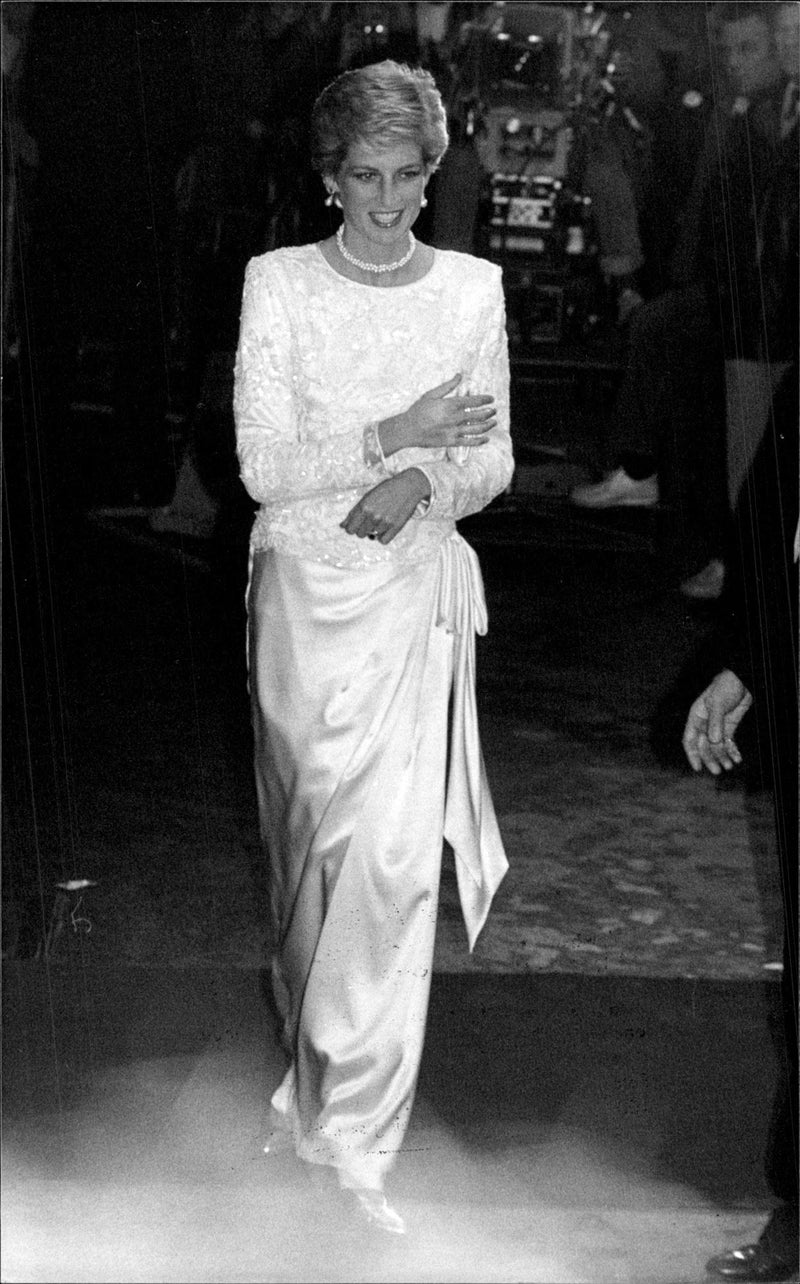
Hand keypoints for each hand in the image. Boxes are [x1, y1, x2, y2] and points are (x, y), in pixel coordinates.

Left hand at [340, 468, 430, 544]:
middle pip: (360, 534)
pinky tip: (385, 528)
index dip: (351, 528)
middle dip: (362, 529)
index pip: (350, 529)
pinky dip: (383, 537)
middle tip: (370, 520)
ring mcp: (385, 522)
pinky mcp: (395, 527)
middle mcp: (373, 516)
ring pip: (372, 537)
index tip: (355, 525)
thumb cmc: (386, 489)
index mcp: (364, 507)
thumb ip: (354, 512)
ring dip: (374, 531)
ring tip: (381, 518)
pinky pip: (383, 541)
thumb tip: (342, 526)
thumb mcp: (367, 497)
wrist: (408, 487)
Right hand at [379, 373, 495, 454]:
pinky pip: (469, 442)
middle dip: (489, 412)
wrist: (408, 430)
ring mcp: (453, 431)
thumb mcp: (431, 394)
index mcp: (450, 405)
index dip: (485, 399)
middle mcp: (454, 418)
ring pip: (476, 429)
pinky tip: (486, 438)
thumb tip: (459, 375)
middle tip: (494, 410)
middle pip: (478, 415)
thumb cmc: (418, 410)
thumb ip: (448, 386)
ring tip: (494, 422)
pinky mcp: (451, 442)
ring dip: (488, 425)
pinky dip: (479, 441)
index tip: (491, 398)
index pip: (473, 401)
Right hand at [682, 669, 752, 774]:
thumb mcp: (718, 703)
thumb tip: (713, 741)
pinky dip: (733, 751)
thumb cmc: (725, 686)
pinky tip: (737, 759)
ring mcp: (717, 726)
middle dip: (710, 759)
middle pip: (704, 746)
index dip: (692, 754)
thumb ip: (715, 722)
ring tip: (729, 766)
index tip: (697, 767)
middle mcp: (705, 724)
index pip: (689, 739)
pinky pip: (729, 743)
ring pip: (717, 747)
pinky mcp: (729, 727)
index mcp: (696, 717)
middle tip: (718, 771)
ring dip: (722, 757)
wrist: (741, 680)